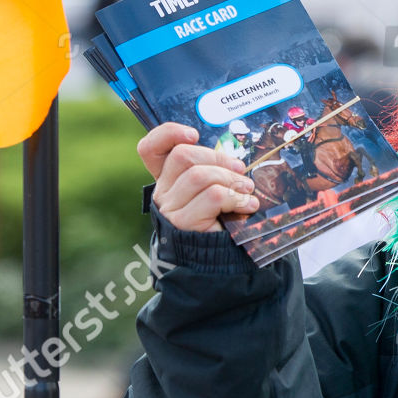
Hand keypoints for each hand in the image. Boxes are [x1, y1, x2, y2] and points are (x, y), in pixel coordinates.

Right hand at [138, 122, 259, 233]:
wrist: (221, 262)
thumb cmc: (222, 221)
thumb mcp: (217, 190)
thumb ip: (215, 171)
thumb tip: (233, 156)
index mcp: (168, 180)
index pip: (150, 149)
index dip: (167, 134)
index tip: (193, 135)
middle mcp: (163, 193)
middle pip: (182, 155)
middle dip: (217, 157)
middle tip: (240, 170)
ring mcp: (170, 209)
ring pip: (198, 175)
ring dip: (230, 179)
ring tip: (246, 190)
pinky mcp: (184, 223)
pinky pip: (212, 196)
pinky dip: (235, 197)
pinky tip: (247, 206)